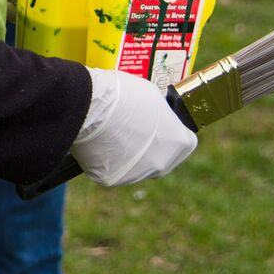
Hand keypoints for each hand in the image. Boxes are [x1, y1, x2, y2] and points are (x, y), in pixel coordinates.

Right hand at [69, 66, 197, 185]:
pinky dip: (106, 159)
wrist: (89, 105)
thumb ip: (161, 114)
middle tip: (132, 130)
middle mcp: (163, 163)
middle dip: (151, 148)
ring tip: (110, 133)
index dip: (170, 131)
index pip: (185, 141)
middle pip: (162, 158)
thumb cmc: (122, 94)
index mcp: (181, 142)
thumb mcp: (153, 96)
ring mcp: (138, 174)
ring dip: (128, 155)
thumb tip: (157, 118)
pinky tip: (98, 142)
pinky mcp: (112, 179)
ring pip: (136, 167)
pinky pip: (112, 170)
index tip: (157, 124)